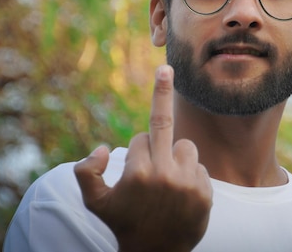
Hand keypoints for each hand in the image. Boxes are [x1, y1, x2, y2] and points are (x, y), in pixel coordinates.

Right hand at [74, 65, 212, 251]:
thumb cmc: (123, 224)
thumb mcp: (94, 203)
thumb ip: (86, 173)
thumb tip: (103, 147)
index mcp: (137, 172)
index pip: (140, 138)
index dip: (138, 151)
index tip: (138, 168)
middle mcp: (163, 174)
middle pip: (164, 124)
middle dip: (162, 92)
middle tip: (165, 68)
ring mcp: (187, 183)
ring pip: (186, 146)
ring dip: (177, 156)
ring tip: (170, 183)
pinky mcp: (206, 192)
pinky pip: (200, 167)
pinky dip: (191, 175)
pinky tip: (182, 196)